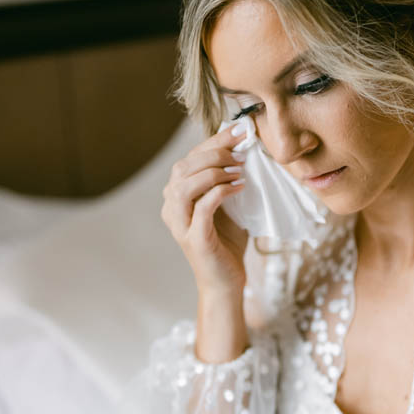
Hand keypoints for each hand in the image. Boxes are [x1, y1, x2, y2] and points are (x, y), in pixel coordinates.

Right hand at [161, 122, 250, 294]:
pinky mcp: (194, 239)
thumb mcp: (226, 206)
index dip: (213, 142)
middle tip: (240, 153)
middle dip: (213, 154)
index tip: (238, 131)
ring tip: (238, 170)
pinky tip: (238, 187)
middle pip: (183, 168)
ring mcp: (180, 225)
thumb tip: (242, 149)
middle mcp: (171, 209)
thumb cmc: (226, 243)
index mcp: (175, 197)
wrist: (226, 282)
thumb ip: (225, 181)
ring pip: (185, 185)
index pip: (189, 160)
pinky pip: (202, 208)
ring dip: (213, 172)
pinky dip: (220, 192)